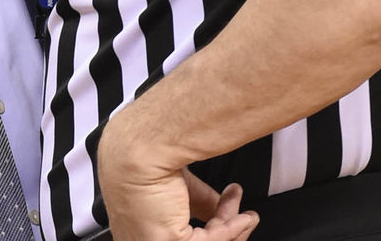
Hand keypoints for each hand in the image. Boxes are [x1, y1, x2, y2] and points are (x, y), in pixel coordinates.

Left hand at [97, 117, 257, 240]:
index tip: (222, 213)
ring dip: (231, 228)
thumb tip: (220, 212)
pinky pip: (211, 240)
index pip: (180, 235)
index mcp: (136, 233)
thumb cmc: (144, 158)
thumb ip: (200, 204)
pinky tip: (243, 218)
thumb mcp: (179, 187)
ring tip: (244, 213)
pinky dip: (232, 229)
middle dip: (224, 229)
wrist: (140, 147)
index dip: (207, 226)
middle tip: (238, 213)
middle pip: (194, 240)